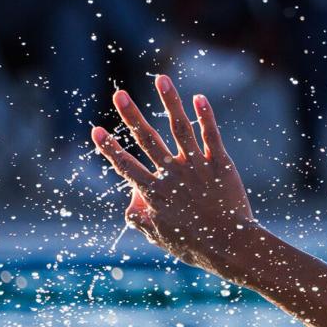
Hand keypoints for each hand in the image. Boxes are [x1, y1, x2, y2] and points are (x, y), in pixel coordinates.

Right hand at [91, 75, 256, 275]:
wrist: (232, 246)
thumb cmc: (196, 246)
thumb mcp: (160, 237)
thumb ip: (140, 219)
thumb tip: (130, 203)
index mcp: (154, 193)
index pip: (126, 166)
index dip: (109, 149)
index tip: (95, 130)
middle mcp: (172, 175)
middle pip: (148, 140)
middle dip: (131, 115)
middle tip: (118, 94)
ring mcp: (197, 167)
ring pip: (179, 128)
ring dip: (169, 101)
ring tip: (161, 79)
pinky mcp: (220, 165)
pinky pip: (211, 136)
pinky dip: (205, 116)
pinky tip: (199, 98)